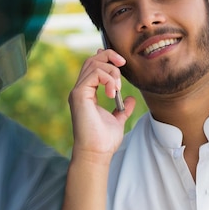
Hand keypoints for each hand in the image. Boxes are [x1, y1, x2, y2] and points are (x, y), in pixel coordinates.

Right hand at [68, 48, 135, 163]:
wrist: (96, 153)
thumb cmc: (104, 141)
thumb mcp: (118, 120)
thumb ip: (122, 109)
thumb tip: (130, 99)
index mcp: (87, 94)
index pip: (93, 66)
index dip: (106, 58)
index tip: (122, 63)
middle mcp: (80, 90)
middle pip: (91, 60)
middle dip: (109, 56)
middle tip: (123, 63)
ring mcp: (78, 92)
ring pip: (93, 64)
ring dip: (111, 71)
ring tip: (117, 88)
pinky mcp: (79, 94)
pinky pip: (94, 73)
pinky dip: (107, 78)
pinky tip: (113, 92)